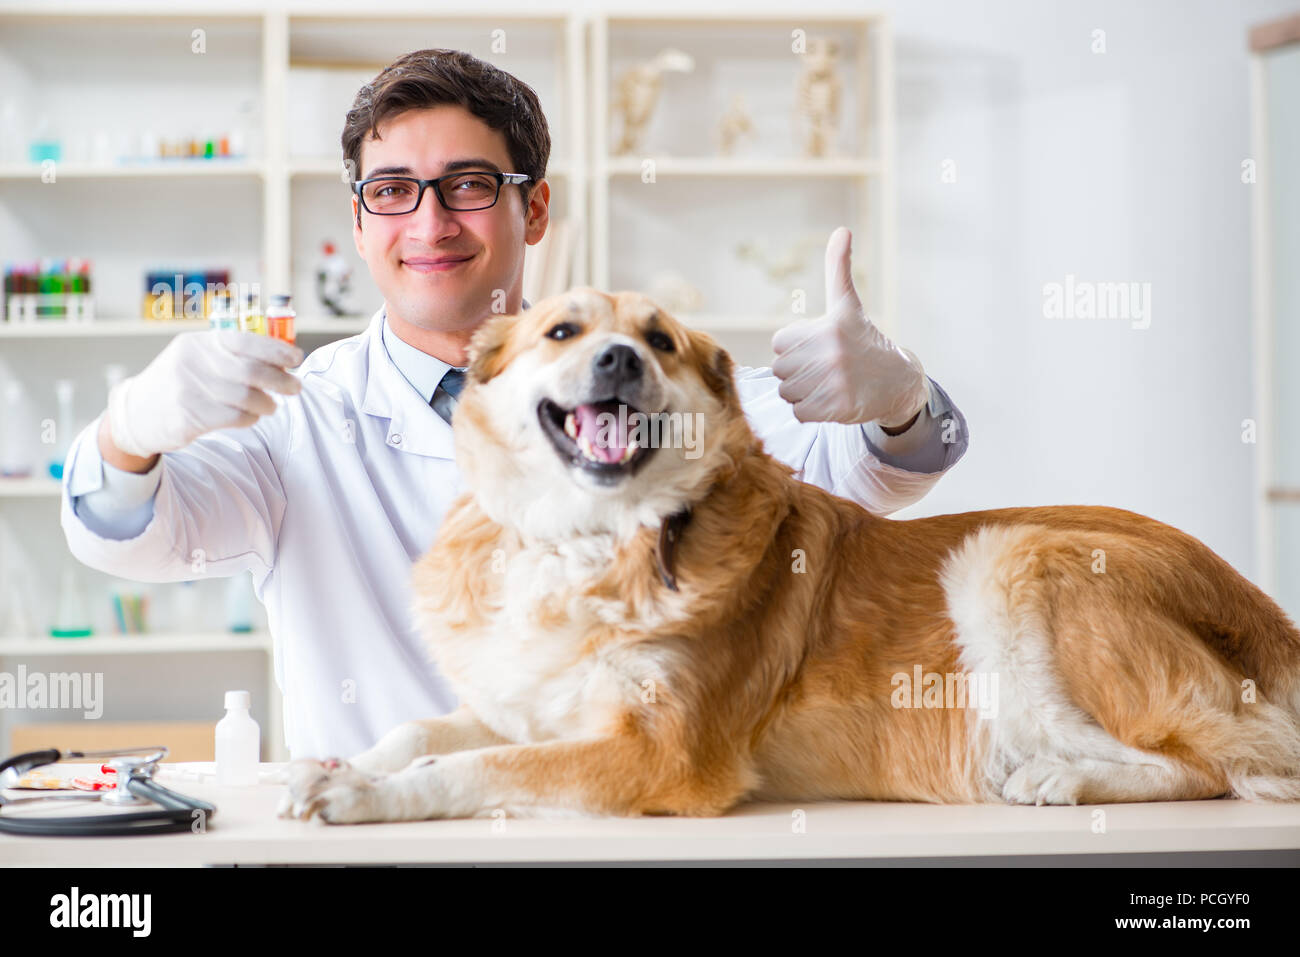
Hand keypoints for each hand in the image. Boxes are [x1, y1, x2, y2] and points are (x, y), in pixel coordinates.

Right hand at [107, 330, 303, 457]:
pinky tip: (250, 417)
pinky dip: (250, 418)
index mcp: (199, 343)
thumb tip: (281, 358)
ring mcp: (189, 389)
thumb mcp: (198, 358)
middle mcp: (193, 362)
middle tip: (295, 388)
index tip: (296, 358)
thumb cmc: (180, 383)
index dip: (276, 350)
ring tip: (271, 406)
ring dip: (267, 403)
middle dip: (281, 380)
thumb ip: (232, 355)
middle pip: (250, 371)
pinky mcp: (188, 416)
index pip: (245, 340)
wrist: (136, 413)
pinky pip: (234, 417)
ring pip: (245, 397)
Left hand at [771, 227, 929, 426]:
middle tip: (825, 368)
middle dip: (797, 372)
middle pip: (780, 370)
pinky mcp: (836, 408)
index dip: (795, 348)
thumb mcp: (848, 304)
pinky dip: (810, 411)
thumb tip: (842, 230)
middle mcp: (830, 353)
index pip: (779, 343)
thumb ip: (838, 269)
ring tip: (828, 384)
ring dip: (803, 392)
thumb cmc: (864, 341)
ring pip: (787, 392)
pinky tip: (831, 400)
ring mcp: (833, 382)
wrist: (897, 382)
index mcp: (827, 327)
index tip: (818, 347)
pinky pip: (799, 412)